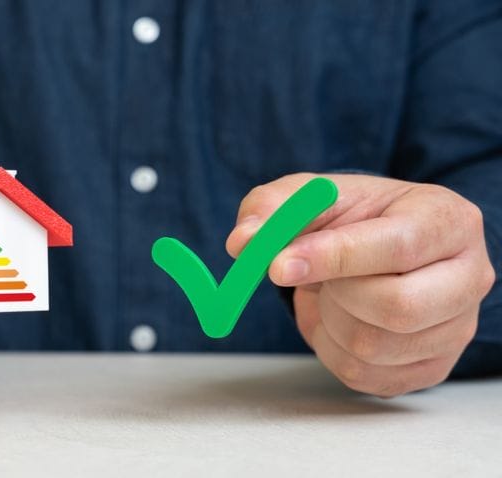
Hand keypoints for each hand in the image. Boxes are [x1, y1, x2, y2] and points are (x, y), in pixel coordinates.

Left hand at [227, 173, 495, 396]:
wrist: (375, 247)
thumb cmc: (350, 217)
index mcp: (447, 220)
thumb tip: (243, 242)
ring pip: (374, 346)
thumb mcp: (310, 196)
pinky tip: (339, 318)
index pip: (398, 247)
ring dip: (330, 320)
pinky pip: (364, 376)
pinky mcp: (431, 367)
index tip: (278, 265)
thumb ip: (272, 208)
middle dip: (336, 294)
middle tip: (318, 275)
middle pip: (397, 306)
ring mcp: (455, 328)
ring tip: (333, 292)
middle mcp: (467, 276)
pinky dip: (332, 349)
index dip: (334, 258)